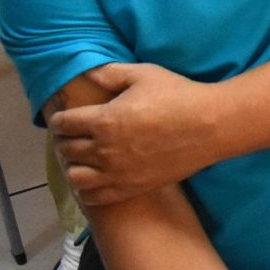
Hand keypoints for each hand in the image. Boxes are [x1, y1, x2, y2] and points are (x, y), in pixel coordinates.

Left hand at [48, 63, 222, 205]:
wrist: (210, 127)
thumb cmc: (178, 95)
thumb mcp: (144, 74)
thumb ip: (111, 74)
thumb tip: (87, 73)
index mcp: (104, 120)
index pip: (64, 123)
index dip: (59, 120)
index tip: (63, 118)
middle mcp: (104, 150)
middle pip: (67, 149)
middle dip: (64, 140)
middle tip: (73, 135)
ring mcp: (117, 173)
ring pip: (75, 176)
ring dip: (74, 165)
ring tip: (84, 157)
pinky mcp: (130, 188)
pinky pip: (94, 196)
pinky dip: (87, 188)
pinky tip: (96, 176)